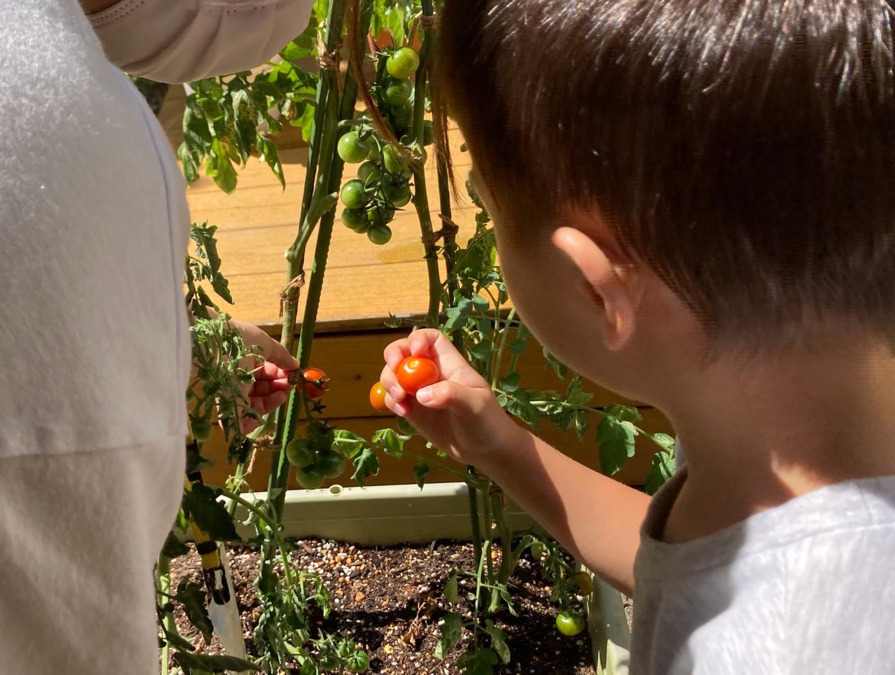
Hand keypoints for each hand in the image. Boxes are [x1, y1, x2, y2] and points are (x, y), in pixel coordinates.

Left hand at [228, 320, 298, 432]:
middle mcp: (238, 377)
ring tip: (281, 396)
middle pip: (260, 389)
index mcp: (247, 361)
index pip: (266, 373)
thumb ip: (281, 357)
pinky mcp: (224, 406)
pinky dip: (247, 424)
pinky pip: (235, 421)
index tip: (292, 376)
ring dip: (269, 402)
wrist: (209, 345)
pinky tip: (258, 418)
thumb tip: (296, 365)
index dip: (280, 375)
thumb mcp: (264, 345)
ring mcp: (230, 392)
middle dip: (277, 388)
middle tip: (288, 386)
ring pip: (251, 404)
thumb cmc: (238, 341)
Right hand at [380, 329, 522, 466]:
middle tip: (394, 370)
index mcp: (450, 364)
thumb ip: (451, 395)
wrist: (486, 451)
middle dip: (393, 356)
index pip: (431, 339)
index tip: (414, 352)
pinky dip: (391, 402)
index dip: (418, 338)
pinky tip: (403, 413)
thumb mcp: (475, 405)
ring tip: (400, 400)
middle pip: (404, 352)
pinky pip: (393, 399)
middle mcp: (432, 374)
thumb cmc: (488, 422)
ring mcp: (420, 392)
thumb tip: (421, 395)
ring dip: (390, 382)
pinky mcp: (413, 410)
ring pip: (394, 375)